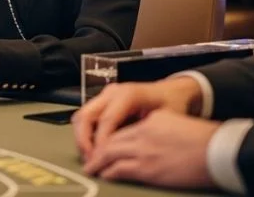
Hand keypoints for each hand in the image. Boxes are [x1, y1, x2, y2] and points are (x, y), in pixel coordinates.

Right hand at [72, 77, 202, 159]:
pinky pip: (87, 117)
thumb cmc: (171, 106)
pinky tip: (95, 149)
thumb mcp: (165, 119)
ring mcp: (105, 95)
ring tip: (91, 157)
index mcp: (128, 94)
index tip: (102, 161)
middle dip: (84, 140)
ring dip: (82, 138)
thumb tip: (127, 151)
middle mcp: (112, 92)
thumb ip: (145, 132)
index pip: (106, 120)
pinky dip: (86, 134)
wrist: (171, 92)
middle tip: (91, 161)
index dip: (102, 142)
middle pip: (87, 115)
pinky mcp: (103, 101)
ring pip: (82, 116)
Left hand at [83, 109, 218, 189]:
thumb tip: (147, 134)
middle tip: (89, 156)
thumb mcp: (176, 123)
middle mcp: (143, 133)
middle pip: (111, 139)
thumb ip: (157, 126)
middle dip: (97, 149)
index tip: (101, 144)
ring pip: (110, 153)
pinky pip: (119, 169)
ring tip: (91, 167)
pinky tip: (104, 174)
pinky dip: (108, 171)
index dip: (108, 138)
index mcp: (151, 121)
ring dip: (98, 161)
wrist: (217, 151)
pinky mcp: (148, 168)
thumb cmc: (203, 140)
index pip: (121, 129)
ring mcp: (144, 150)